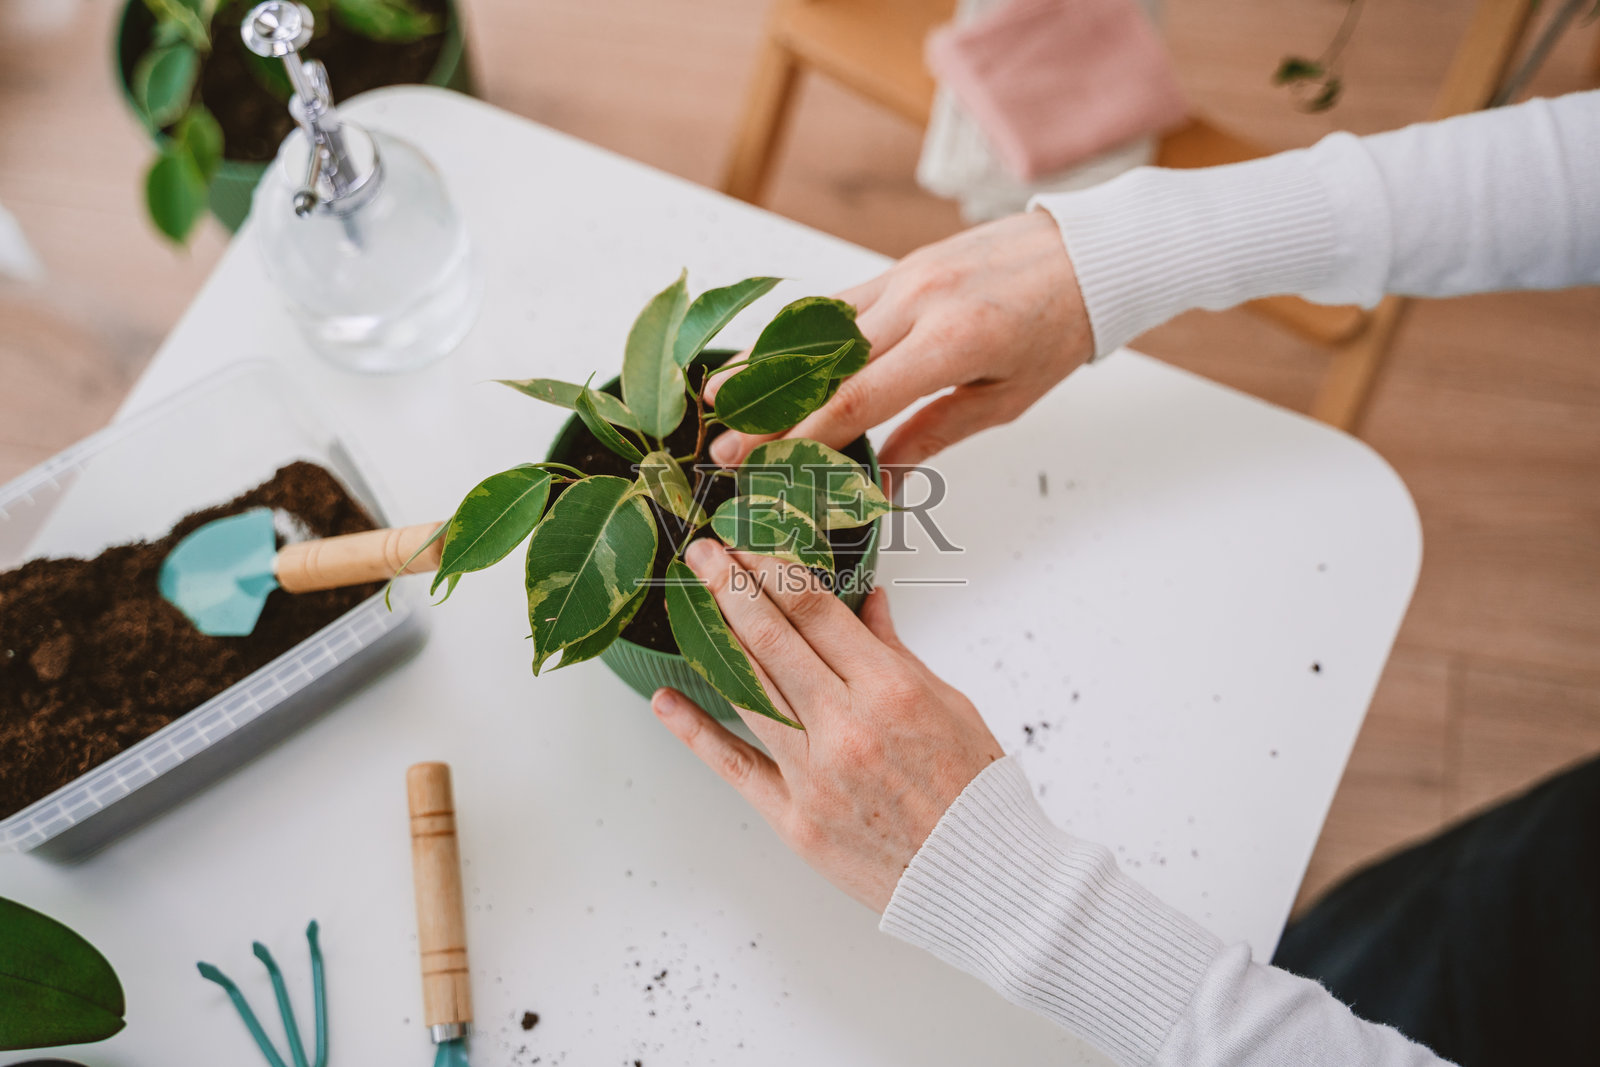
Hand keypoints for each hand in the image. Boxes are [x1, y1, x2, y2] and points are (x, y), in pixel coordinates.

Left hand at [651, 538, 1003, 911]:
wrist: (980, 877)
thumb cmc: (973, 790)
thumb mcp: (949, 704)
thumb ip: (897, 651)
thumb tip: (869, 601)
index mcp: (891, 691)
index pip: (817, 611)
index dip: (775, 571)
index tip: (749, 547)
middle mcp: (846, 728)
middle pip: (773, 640)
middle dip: (733, 588)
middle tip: (704, 554)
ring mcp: (815, 776)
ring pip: (749, 692)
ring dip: (713, 640)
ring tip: (687, 603)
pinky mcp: (794, 820)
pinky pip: (735, 766)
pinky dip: (696, 731)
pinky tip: (667, 701)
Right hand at [708, 210, 1090, 469]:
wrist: (1087, 253)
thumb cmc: (1057, 330)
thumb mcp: (1007, 398)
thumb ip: (936, 433)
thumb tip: (880, 480)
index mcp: (952, 342)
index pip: (858, 397)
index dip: (802, 435)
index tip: (762, 462)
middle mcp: (919, 302)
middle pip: (823, 364)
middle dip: (767, 408)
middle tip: (722, 443)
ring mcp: (905, 276)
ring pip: (818, 327)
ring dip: (766, 364)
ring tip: (720, 395)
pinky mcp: (902, 265)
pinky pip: (839, 303)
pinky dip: (799, 333)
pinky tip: (766, 356)